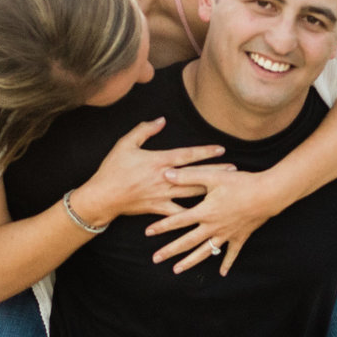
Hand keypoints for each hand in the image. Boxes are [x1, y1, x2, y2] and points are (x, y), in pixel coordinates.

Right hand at [72, 119, 223, 226]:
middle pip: (196, 175)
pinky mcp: (158, 208)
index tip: (221, 149)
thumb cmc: (112, 169)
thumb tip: (161, 120)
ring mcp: (163, 195)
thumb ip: (144, 130)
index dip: (205, 152)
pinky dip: (191, 216)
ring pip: (192, 193)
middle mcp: (165, 178)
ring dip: (210, 191)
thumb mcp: (125, 143)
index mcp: (158, 161)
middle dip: (216, 172)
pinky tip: (205, 217)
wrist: (102, 196)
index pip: (187, 155)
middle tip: (234, 171)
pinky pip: (178, 214)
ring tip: (225, 190)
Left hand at [145, 165, 288, 272]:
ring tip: (176, 270)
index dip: (162, 226)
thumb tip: (166, 173)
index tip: (147, 233)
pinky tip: (222, 273)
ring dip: (190, 261)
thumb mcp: (213, 176)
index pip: (178, 220)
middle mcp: (213, 226)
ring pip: (205, 251)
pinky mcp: (239, 237)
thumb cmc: (240, 183)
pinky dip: (226, 263)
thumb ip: (189, 175)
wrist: (267, 194)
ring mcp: (226, 234)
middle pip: (187, 241)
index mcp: (205, 211)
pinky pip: (231, 253)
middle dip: (170, 250)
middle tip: (155, 259)